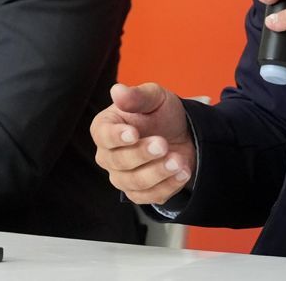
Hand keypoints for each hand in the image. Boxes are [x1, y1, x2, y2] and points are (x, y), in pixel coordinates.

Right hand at [89, 82, 194, 204]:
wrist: (181, 133)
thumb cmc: (161, 113)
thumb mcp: (154, 97)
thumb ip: (137, 96)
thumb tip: (117, 91)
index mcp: (105, 127)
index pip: (103, 135)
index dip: (116, 136)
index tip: (133, 133)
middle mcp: (108, 155)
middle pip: (118, 161)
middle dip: (143, 154)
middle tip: (163, 144)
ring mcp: (122, 177)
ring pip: (134, 183)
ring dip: (158, 173)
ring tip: (178, 160)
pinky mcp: (140, 193)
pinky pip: (151, 196)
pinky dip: (169, 185)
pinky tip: (182, 171)